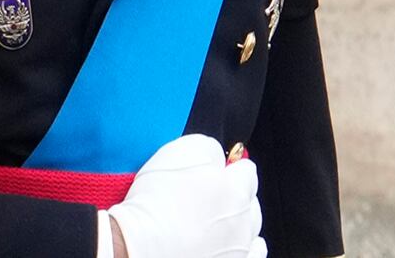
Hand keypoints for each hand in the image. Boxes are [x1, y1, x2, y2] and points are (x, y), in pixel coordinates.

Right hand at [104, 135, 263, 257]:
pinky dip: (246, 247)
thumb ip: (207, 147)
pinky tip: (232, 242)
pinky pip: (253, 254)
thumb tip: (216, 153)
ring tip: (211, 219)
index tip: (213, 168)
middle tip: (206, 193)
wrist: (141, 246)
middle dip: (233, 192)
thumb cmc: (154, 203)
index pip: (244, 168)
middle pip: (249, 198)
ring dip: (236, 219)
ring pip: (250, 227)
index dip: (227, 165)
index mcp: (234, 187)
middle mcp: (243, 218)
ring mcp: (239, 246)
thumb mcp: (179, 151)